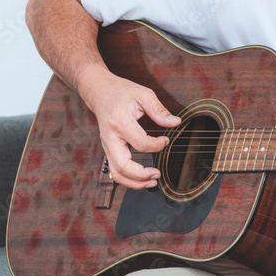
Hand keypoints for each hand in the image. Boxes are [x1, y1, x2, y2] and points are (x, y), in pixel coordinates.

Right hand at [79, 69, 179, 189]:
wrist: (100, 92)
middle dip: (142, 175)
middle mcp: (110, 137)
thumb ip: (159, 110)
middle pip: (123, 166)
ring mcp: (107, 146)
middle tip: (158, 174)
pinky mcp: (108, 150)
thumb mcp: (143, 94)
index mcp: (120, 122)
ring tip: (152, 182)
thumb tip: (175, 122)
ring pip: (117, 173)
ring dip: (134, 182)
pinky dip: (129, 178)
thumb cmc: (122, 92)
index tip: (166, 141)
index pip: (140, 143)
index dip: (156, 146)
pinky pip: (116, 170)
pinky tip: (143, 178)